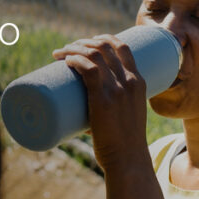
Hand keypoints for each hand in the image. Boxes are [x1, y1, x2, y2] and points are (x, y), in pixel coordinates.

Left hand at [52, 34, 149, 170]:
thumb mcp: (127, 114)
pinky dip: (75, 60)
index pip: (122, 46)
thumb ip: (112, 106)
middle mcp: (130, 81)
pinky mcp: (103, 100)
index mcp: (139, 82)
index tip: (86, 43)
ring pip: (93, 54)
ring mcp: (117, 89)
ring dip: (73, 48)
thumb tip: (84, 106)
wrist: (128, 160)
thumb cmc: (124, 142)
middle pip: (104, 46)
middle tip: (67, 50)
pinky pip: (88, 69)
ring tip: (59, 54)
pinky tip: (65, 59)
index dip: (102, 38)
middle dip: (82, 42)